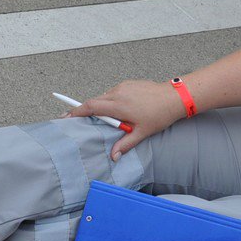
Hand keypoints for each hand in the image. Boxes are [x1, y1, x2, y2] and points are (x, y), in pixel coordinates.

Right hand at [65, 79, 184, 159]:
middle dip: (86, 111)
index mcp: (119, 105)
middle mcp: (118, 92)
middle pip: (95, 101)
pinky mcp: (128, 83)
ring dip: (102, 106)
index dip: (76, 111)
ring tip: (106, 119)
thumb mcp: (142, 132)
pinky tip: (119, 110)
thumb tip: (113, 156)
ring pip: (105, 97)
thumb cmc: (160, 114)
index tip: (66, 117)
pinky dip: (111, 101)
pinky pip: (114, 92)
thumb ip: (125, 144)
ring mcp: (123, 86)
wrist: (174, 97)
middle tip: (78, 120)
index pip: (91, 107)